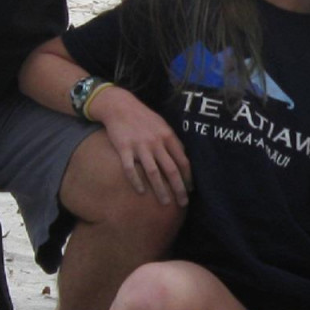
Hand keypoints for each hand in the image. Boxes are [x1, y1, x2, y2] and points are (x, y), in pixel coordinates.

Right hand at [91, 86, 191, 206]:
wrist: (119, 106)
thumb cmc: (143, 117)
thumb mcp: (163, 125)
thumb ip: (173, 141)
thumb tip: (183, 158)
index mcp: (168, 136)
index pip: (183, 161)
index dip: (188, 177)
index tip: (190, 190)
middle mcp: (156, 142)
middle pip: (171, 170)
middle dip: (179, 188)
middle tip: (183, 203)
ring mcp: (140, 146)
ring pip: (153, 172)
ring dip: (160, 189)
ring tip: (165, 203)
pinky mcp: (124, 148)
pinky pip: (131, 168)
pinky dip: (136, 181)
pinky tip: (141, 192)